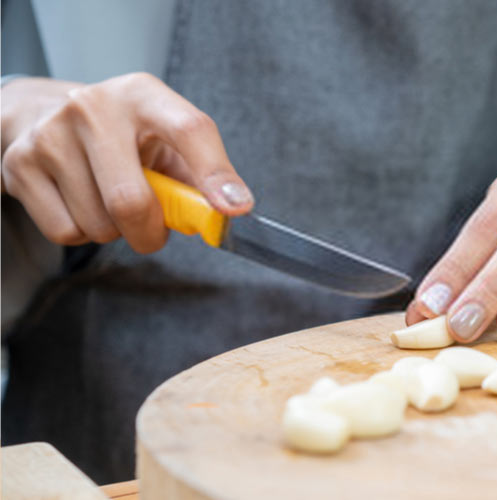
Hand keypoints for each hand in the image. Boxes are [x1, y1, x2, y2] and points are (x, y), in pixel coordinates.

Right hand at [0, 73, 251, 252]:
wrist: (44, 113)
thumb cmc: (122, 135)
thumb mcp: (165, 139)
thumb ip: (199, 175)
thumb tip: (227, 211)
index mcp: (143, 95)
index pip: (190, 129)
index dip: (215, 174)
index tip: (234, 208)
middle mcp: (94, 107)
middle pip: (130, 200)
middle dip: (150, 233)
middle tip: (154, 231)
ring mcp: (51, 134)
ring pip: (98, 224)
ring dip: (115, 232)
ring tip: (110, 203)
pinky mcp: (20, 163)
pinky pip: (66, 231)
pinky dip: (82, 233)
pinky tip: (82, 205)